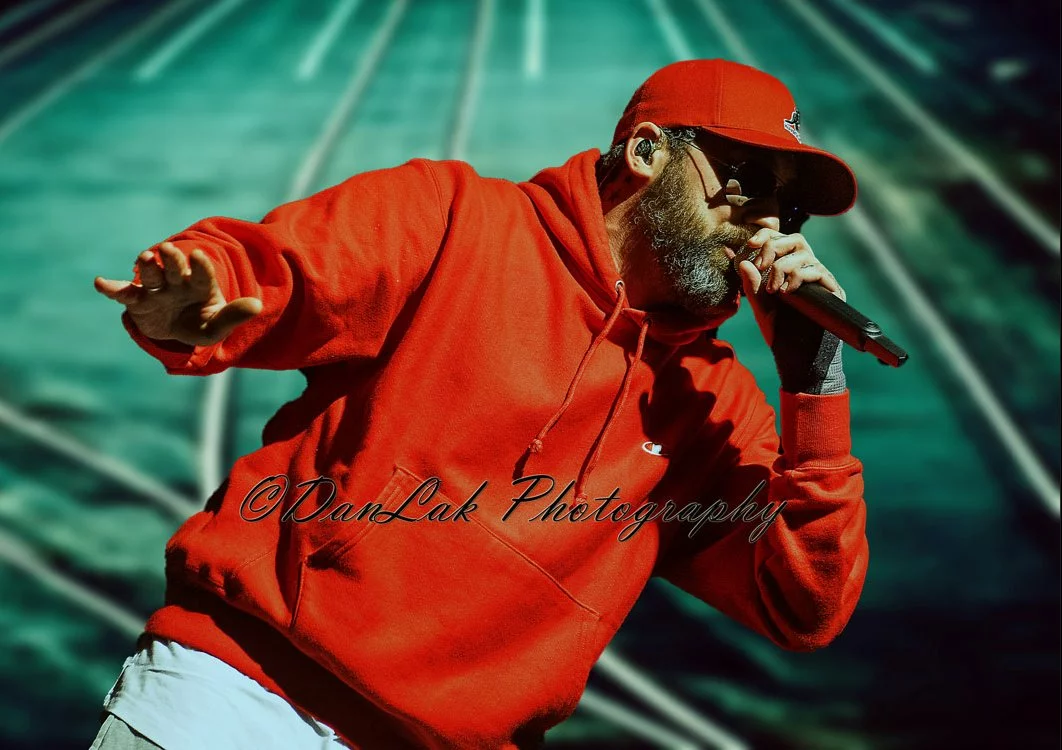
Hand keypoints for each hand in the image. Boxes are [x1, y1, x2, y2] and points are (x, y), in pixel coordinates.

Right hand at [94, 242, 261, 345]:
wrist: (177, 330)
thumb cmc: (200, 324)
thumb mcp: (217, 326)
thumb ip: (235, 316)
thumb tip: (258, 306)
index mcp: (200, 286)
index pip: (202, 275)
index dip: (201, 266)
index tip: (200, 256)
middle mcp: (177, 282)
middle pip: (175, 269)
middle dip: (172, 260)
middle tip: (169, 250)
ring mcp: (156, 290)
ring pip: (152, 275)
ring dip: (148, 267)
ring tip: (145, 257)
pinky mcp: (137, 300)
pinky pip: (124, 292)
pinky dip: (112, 288)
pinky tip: (100, 282)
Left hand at [734, 228, 845, 347]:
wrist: (797, 358)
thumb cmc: (780, 333)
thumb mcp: (760, 305)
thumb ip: (749, 282)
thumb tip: (736, 257)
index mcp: (789, 271)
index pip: (781, 240)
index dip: (766, 236)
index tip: (750, 244)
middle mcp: (806, 271)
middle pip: (796, 239)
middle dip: (774, 246)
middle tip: (761, 264)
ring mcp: (820, 280)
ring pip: (804, 254)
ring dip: (783, 267)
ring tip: (774, 289)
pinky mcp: (832, 291)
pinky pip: (817, 271)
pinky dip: (798, 276)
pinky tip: (787, 292)